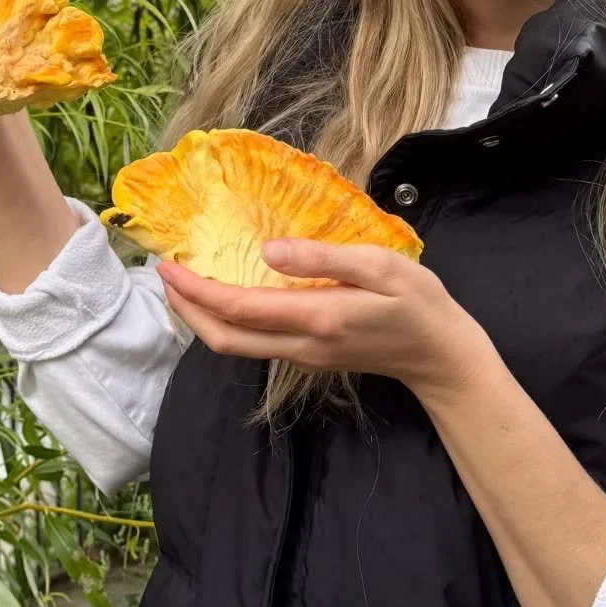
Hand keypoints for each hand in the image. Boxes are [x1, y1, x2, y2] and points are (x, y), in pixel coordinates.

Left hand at [155, 239, 493, 401]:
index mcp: (315, 318)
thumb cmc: (417, 303)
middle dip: (186, 309)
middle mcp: (301, 344)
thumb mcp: (378, 265)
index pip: (238, 309)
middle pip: (224, 339)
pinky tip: (223, 295)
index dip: (195, 291)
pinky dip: (227, 321)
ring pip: (236, 346)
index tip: (168, 266)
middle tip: (163, 275)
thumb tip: (268, 250)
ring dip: (203, 318)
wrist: (441, 356)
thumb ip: (322, 258)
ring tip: (184, 282)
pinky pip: (254, 343)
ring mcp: (303, 356)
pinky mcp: (308, 356)